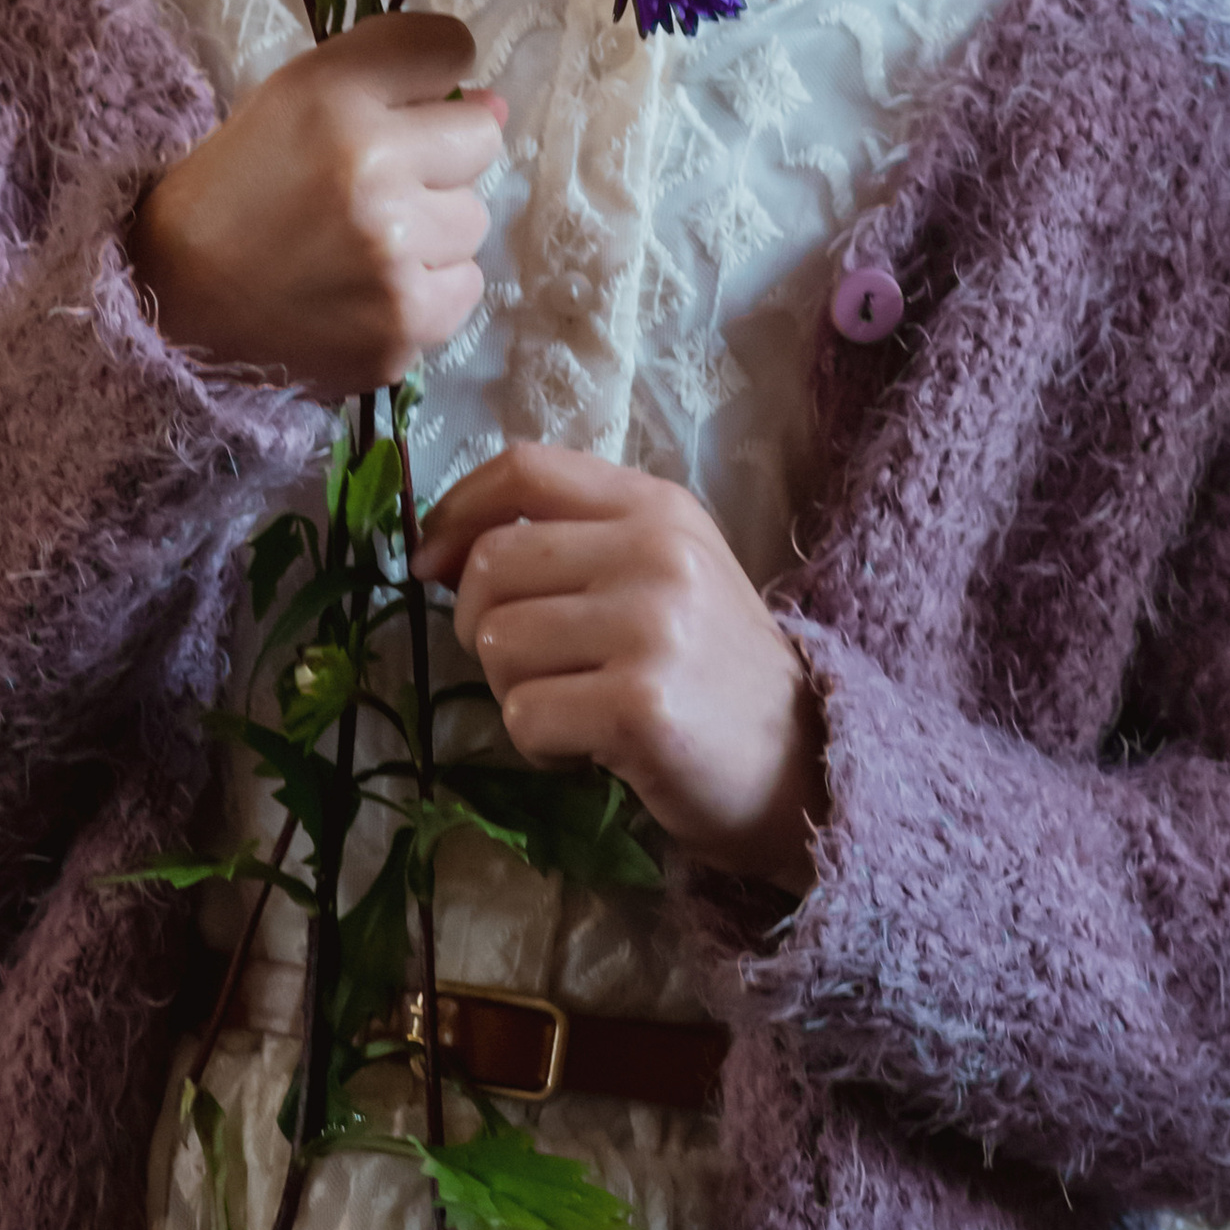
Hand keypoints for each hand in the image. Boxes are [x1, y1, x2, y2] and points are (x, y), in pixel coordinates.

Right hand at [133, 10, 503, 400]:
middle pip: (482, 139)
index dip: (433, 75)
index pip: (450, 47)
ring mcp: (394, 256)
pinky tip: (369, 290)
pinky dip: (427, 288)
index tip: (404, 103)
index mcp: (333, 94)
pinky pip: (464, 288)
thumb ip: (389, 80)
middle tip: (378, 183)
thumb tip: (494, 105)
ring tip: (365, 243)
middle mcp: (373, 168)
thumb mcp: (288, 99)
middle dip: (440, 156)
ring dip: (433, 228)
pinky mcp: (404, 326)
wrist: (173, 304)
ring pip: (474, 220)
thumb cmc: (233, 189)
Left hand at [412, 445, 824, 894]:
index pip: (523, 469)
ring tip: (572, 705)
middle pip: (492, 563)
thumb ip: (573, 539)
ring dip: (513, 690)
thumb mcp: (662, 569)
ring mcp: (650, 626)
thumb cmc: (711, 665)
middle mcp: (654, 551)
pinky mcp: (639, 705)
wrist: (802, 761)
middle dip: (479, 623)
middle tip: (525, 666)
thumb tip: (442, 549)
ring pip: (497, 643)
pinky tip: (589, 747)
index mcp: (655, 505)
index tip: (428, 561)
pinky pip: (524, 714)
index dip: (455, 511)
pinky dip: (538, 743)